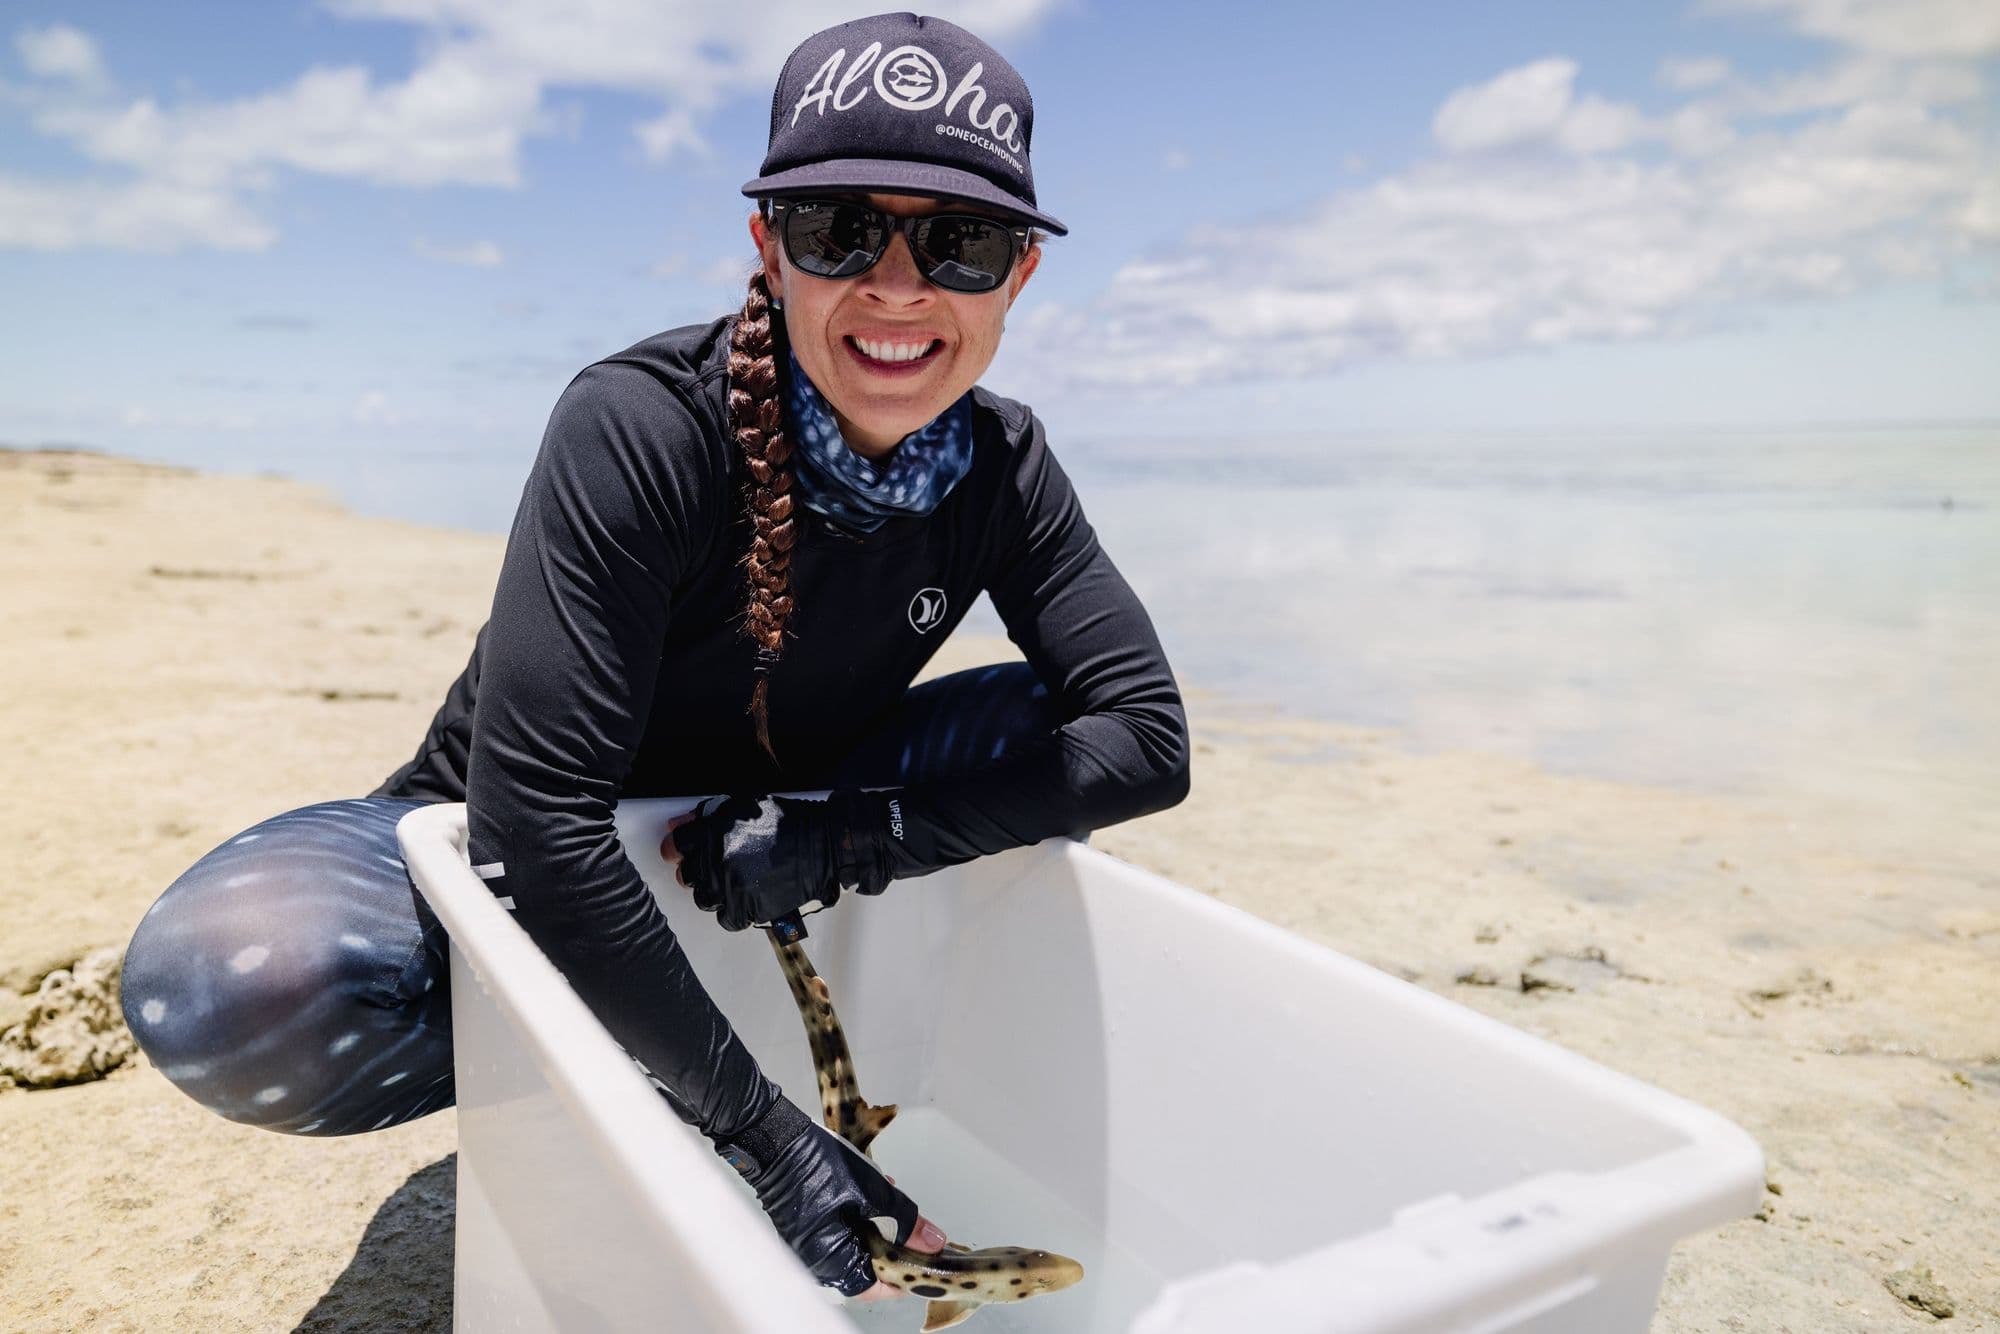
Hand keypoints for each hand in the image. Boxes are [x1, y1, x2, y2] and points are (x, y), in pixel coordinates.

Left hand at [661, 793, 895, 931]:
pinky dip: (734, 911)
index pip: (676, 844)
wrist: (824, 845)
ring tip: (733, 883)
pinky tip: (746, 898)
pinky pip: (725, 918)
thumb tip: (679, 825)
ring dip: (713, 891)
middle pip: (686, 875)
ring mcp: (731, 887)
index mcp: (714, 831)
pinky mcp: (747, 908)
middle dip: (695, 871)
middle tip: (712, 868)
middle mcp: (718, 860)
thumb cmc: (789, 822)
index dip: (676, 849)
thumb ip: (710, 815)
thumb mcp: (746, 805)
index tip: (678, 852)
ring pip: (703, 898)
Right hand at [715, 1097, 945, 1295]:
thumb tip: (933, 1243)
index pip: (873, 1288)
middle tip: (914, 1227)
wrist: (776, 1138)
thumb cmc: (819, 1167)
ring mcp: (808, 1242)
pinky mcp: (806, 1224)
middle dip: (893, 1244)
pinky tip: (873, 1188)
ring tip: (893, 1196)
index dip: (901, 1277)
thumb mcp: (874, 1193)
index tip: (922, 1262)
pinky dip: (859, 1215)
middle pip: (865, 1265)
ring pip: (854, 1244)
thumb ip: (907, 1221)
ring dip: (878, 1225)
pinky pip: (839, 1229)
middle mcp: (816, 1260)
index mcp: (831, 1260)